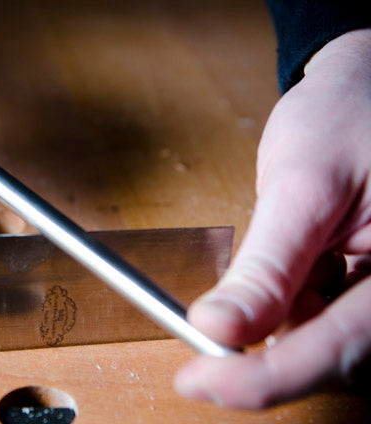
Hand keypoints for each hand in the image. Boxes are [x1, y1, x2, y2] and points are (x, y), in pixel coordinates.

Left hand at [174, 28, 370, 408]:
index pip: (336, 347)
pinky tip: (275, 284)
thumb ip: (267, 266)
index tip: (196, 381)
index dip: (262, 378)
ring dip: (274, 331)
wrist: (366, 86)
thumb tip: (218, 328)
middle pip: (334, 356)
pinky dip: (286, 310)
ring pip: (325, 343)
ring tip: (243, 296)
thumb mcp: (303, 186)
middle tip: (200, 356)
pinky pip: (325, 319)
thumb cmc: (350, 115)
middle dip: (264, 359)